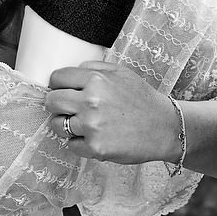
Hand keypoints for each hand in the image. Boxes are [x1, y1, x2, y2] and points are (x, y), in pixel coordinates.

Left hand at [44, 61, 176, 163]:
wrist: (165, 128)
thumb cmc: (142, 100)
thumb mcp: (122, 73)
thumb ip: (94, 68)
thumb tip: (71, 71)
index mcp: (96, 80)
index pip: (56, 78)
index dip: (58, 84)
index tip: (64, 90)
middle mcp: (91, 101)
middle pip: (51, 101)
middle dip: (58, 104)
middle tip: (70, 108)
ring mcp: (92, 126)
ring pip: (57, 125)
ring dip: (66, 125)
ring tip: (84, 124)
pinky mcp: (95, 148)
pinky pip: (70, 145)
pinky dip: (79, 143)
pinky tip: (95, 137)